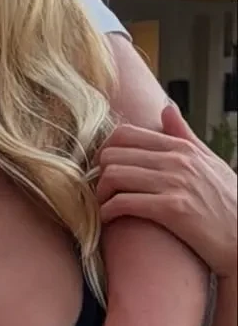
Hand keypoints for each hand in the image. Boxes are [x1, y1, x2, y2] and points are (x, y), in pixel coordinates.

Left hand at [97, 103, 236, 278]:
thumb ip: (184, 135)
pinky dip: (107, 212)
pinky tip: (109, 219)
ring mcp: (174, 183)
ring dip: (100, 193)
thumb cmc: (229, 204)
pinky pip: (123, 202)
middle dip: (99, 172)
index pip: (125, 134)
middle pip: (113, 154)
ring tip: (104, 204)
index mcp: (181, 148)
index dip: (105, 151)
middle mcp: (176, 161)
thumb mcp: (210, 162)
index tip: (104, 169)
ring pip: (114, 175)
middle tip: (100, 189)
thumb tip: (166, 106)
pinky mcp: (172, 209)